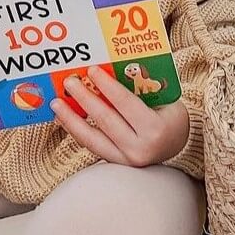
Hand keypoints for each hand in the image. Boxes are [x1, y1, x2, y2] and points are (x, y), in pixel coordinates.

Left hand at [51, 65, 188, 166]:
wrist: (177, 145)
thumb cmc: (169, 116)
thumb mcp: (163, 99)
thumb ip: (140, 88)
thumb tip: (109, 70)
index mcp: (155, 129)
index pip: (125, 103)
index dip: (107, 86)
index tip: (92, 70)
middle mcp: (140, 149)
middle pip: (105, 120)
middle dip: (84, 98)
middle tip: (69, 82)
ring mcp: (126, 161)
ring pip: (92, 138)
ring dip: (71, 119)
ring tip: (57, 103)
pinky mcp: (115, 165)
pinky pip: (92, 146)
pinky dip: (76, 131)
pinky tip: (64, 118)